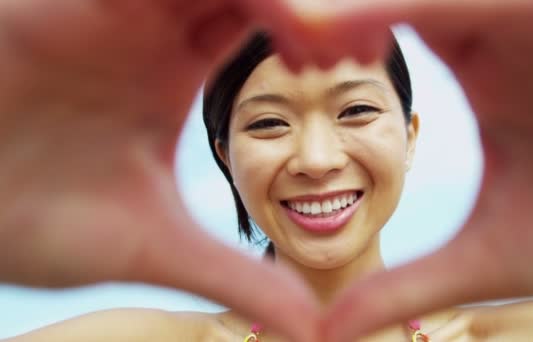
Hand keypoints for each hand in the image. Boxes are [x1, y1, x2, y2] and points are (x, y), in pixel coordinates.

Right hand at [0, 1, 319, 340]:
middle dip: (297, 5)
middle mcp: (147, 24)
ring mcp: (107, 7)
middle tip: (339, 45)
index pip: (263, 17)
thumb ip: (233, 276)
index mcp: (174, 65)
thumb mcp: (150, 246)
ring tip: (305, 39)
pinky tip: (233, 14)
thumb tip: (312, 327)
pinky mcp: (58, 3)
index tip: (347, 65)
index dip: (313, 30)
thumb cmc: (30, 220)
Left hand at [315, 1, 532, 339]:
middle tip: (288, 21)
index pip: (397, 17)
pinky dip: (488, 1)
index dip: (341, 26)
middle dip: (362, 5)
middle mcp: (520, 26)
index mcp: (489, 62)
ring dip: (408, 0)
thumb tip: (328, 331)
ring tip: (313, 21)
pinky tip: (431, 16)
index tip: (293, 58)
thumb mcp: (497, 254)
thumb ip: (411, 281)